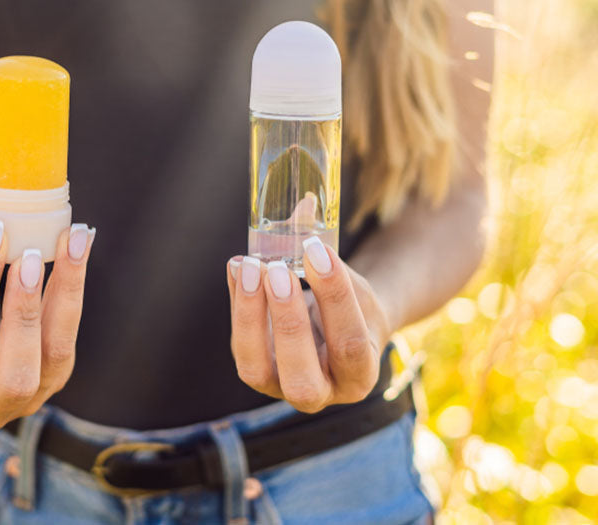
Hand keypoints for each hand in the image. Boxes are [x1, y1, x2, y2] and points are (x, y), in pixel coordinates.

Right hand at [0, 221, 95, 428]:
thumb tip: (2, 224)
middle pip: (16, 370)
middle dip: (25, 311)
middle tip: (31, 255)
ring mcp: (27, 400)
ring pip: (56, 353)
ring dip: (65, 292)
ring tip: (72, 241)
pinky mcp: (54, 380)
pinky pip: (68, 335)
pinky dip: (72, 290)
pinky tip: (78, 249)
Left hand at [226, 238, 391, 412]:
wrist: (342, 329)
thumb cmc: (355, 307)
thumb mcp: (356, 285)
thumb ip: (329, 257)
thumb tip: (303, 204)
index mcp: (360, 376)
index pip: (348, 344)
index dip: (333, 298)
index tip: (317, 252)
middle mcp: (322, 393)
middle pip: (301, 378)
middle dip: (287, 323)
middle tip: (277, 271)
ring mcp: (282, 388)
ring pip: (257, 370)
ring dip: (249, 316)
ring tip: (250, 266)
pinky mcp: (256, 372)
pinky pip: (240, 344)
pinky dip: (237, 303)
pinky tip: (238, 267)